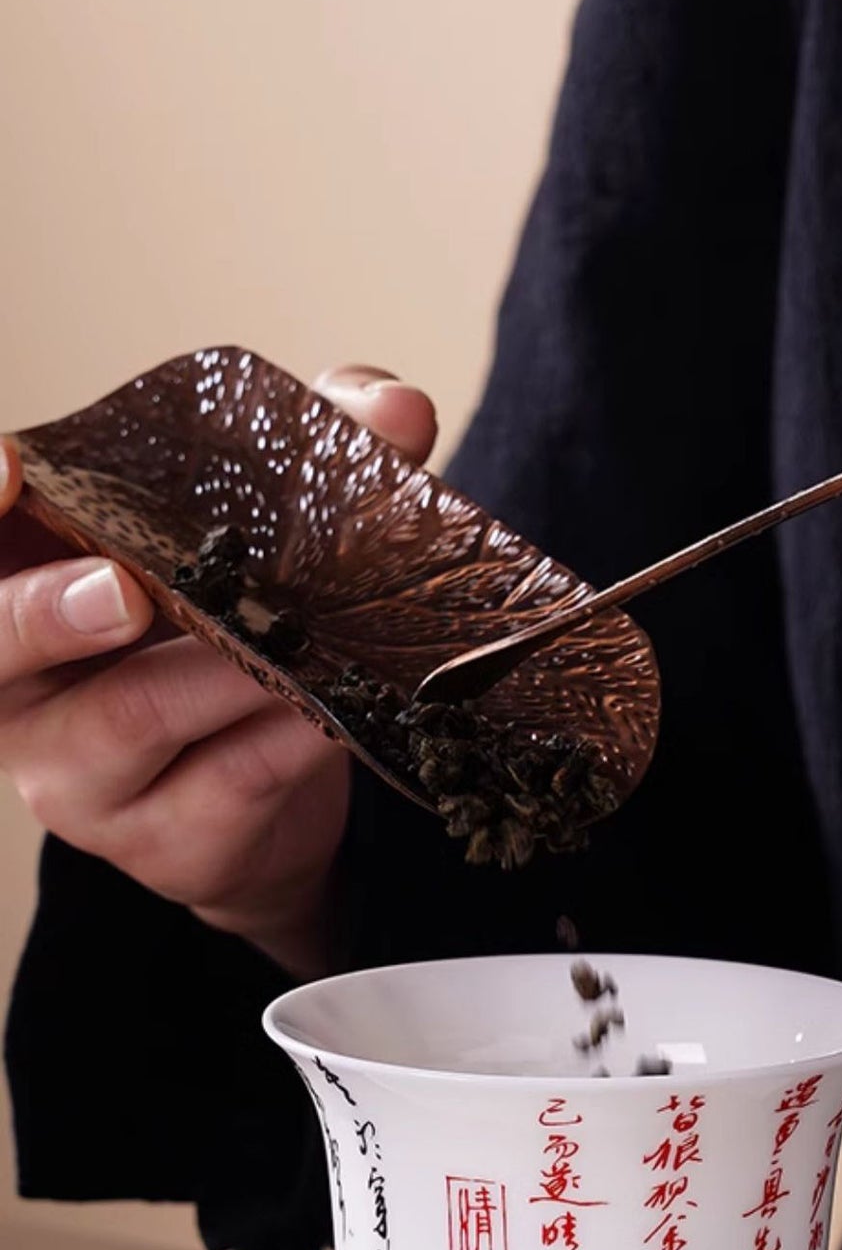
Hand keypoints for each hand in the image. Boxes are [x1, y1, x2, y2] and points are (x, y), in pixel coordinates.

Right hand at [0, 366, 437, 976]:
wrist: (267, 797)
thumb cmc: (226, 639)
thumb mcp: (246, 541)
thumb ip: (301, 465)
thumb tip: (395, 407)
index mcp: (19, 579)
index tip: (8, 468)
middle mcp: (22, 684)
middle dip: (55, 611)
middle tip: (125, 590)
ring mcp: (84, 777)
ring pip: (132, 717)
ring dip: (221, 670)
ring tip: (293, 637)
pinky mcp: (168, 843)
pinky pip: (230, 779)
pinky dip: (291, 735)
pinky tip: (339, 705)